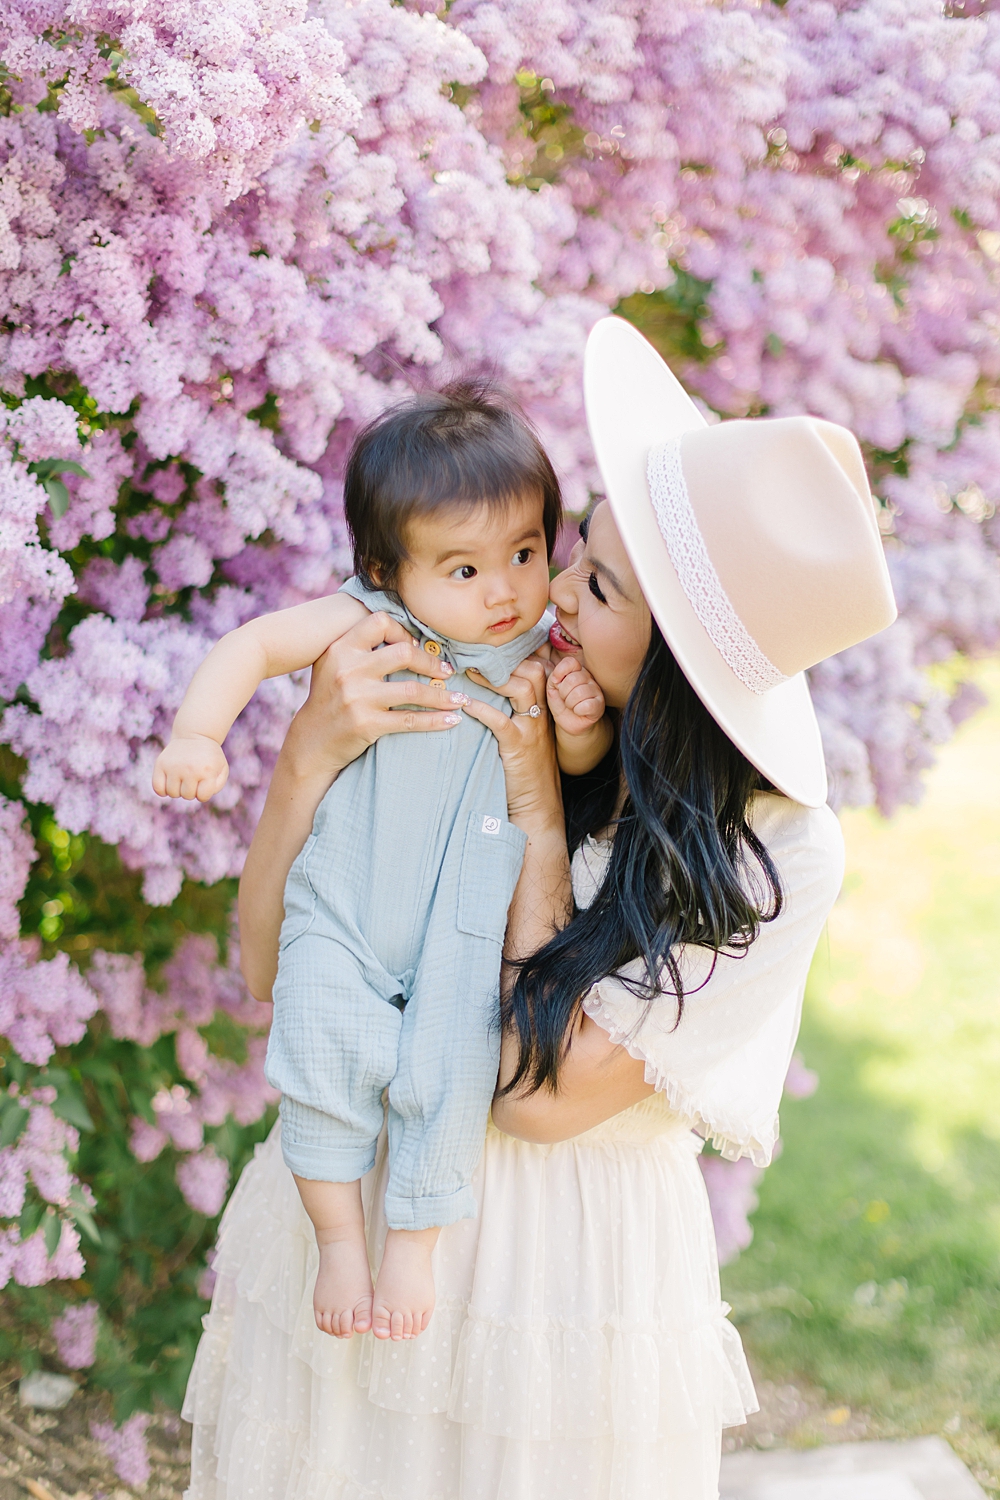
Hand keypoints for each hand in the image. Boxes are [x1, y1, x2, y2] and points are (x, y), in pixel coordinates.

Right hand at [153, 735, 228, 801]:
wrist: (195, 735)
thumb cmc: (209, 757)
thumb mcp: (221, 768)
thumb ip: (216, 786)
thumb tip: (200, 795)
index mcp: (207, 771)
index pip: (202, 797)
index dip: (204, 793)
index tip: (204, 782)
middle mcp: (190, 769)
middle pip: (187, 795)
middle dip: (191, 790)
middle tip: (193, 777)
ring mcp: (174, 766)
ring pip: (172, 793)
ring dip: (178, 790)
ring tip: (182, 778)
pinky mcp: (160, 764)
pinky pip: (157, 788)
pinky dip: (163, 790)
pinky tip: (170, 782)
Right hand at [281, 609, 469, 784]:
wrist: (312, 740)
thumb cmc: (330, 698)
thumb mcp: (334, 664)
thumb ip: (361, 648)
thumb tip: (408, 635)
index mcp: (340, 648)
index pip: (380, 622)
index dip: (403, 631)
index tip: (415, 647)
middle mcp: (348, 669)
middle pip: (404, 653)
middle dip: (431, 662)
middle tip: (446, 672)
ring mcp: (357, 697)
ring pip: (414, 690)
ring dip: (443, 695)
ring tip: (460, 698)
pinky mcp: (366, 724)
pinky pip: (410, 720)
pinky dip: (436, 720)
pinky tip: (452, 719)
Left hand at [462, 658, 562, 832]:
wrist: (538, 804)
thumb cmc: (526, 770)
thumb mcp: (527, 736)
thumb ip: (515, 714)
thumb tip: (485, 693)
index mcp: (544, 710)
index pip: (539, 670)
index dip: (517, 657)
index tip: (491, 651)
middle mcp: (542, 715)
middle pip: (535, 671)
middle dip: (507, 660)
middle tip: (478, 657)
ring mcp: (532, 730)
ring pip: (523, 687)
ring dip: (493, 678)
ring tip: (470, 673)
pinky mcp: (519, 746)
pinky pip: (500, 720)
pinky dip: (481, 708)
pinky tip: (464, 704)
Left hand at [546, 655, 604, 735]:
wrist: (570, 722)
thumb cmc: (561, 704)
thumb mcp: (552, 690)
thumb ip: (552, 680)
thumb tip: (555, 679)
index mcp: (576, 671)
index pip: (571, 662)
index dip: (560, 672)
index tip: (556, 682)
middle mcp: (588, 678)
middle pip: (573, 679)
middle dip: (563, 692)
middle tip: (564, 698)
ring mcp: (596, 691)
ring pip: (579, 693)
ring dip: (570, 703)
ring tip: (571, 706)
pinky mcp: (599, 705)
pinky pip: (587, 705)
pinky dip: (578, 710)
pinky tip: (578, 711)